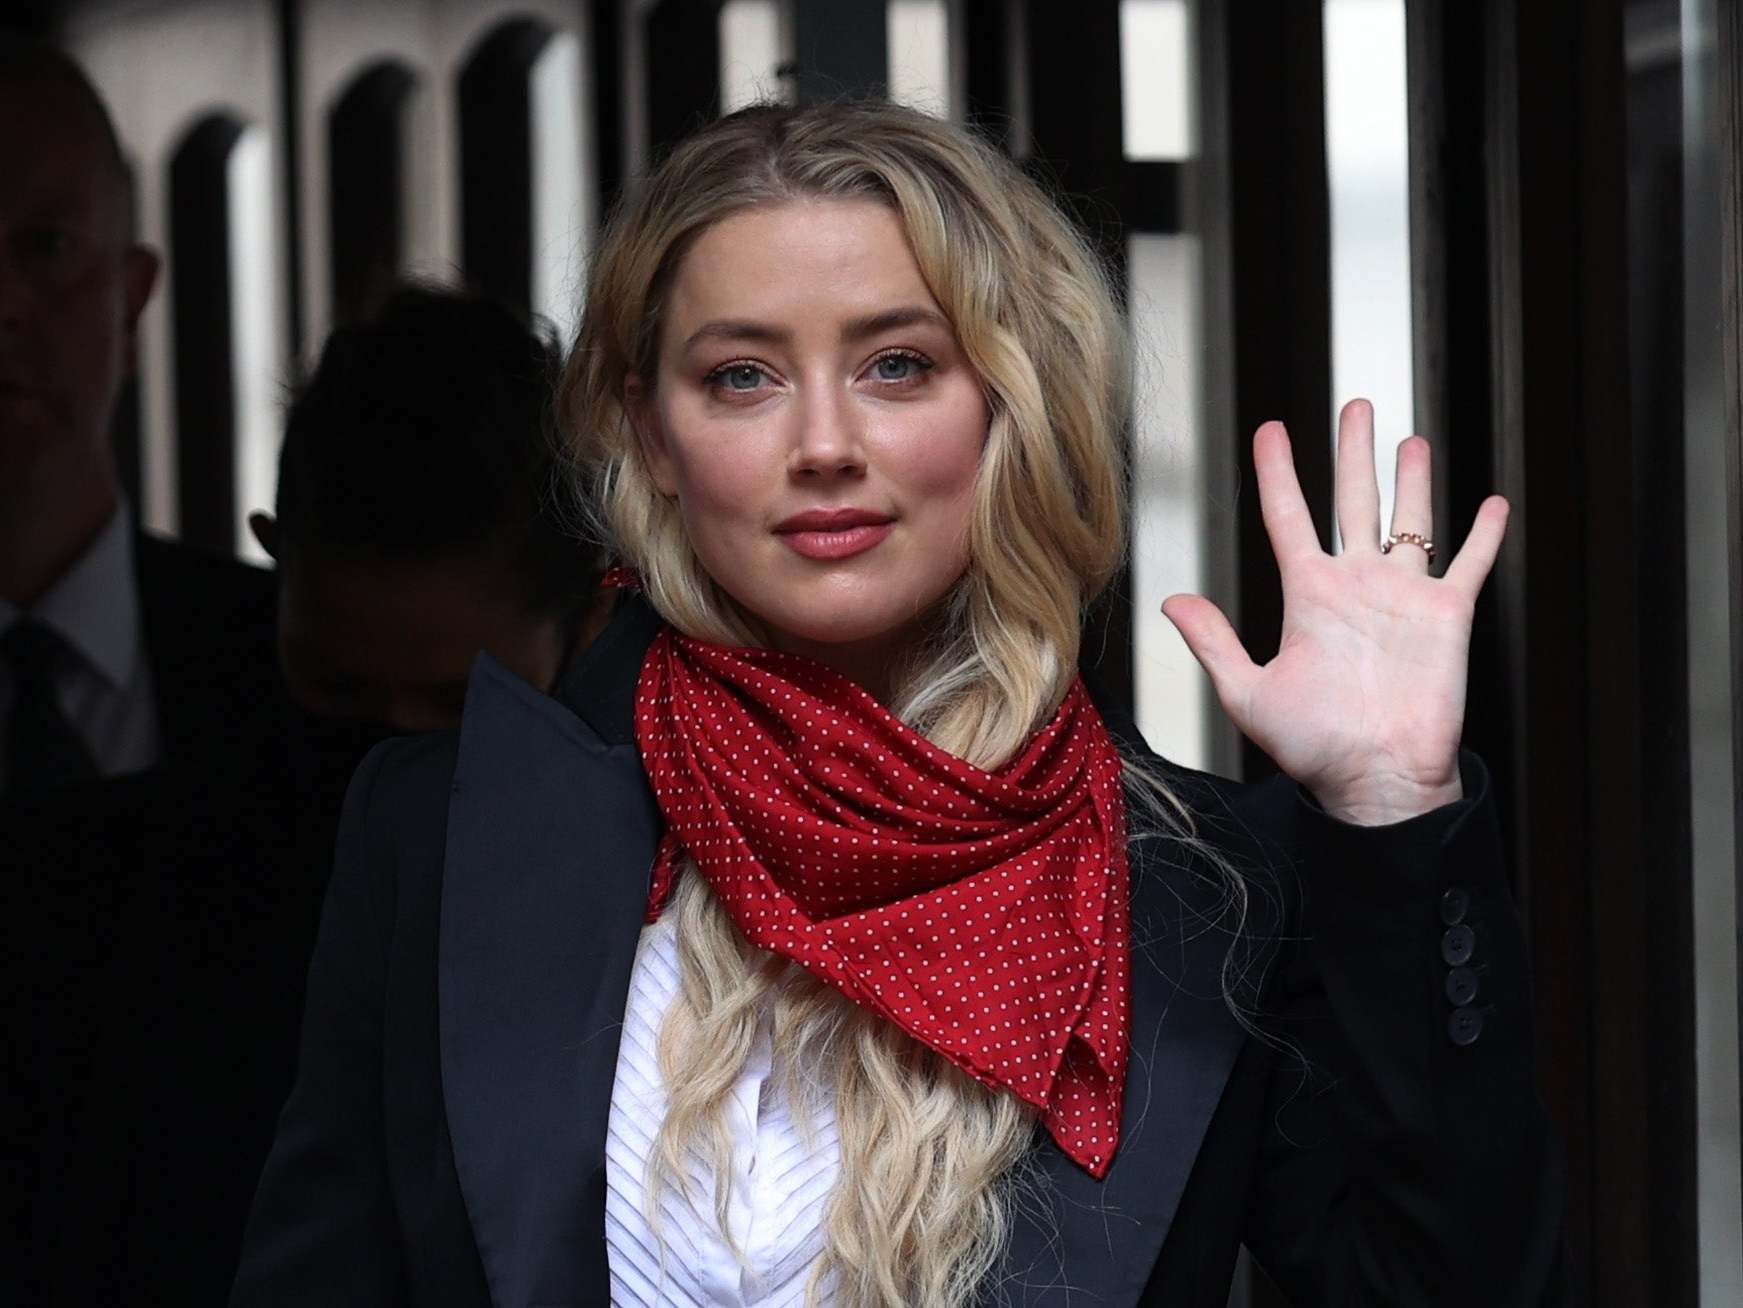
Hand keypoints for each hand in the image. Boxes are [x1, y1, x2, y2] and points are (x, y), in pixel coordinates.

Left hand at [1161, 400, 1508, 825]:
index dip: (1278, 471)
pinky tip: (1491, 502)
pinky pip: (1467, 564)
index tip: (1270, 429)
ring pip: (1408, 519)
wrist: (1375, 780)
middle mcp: (1355, 584)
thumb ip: (1213, 643)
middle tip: (1355, 406)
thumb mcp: (1249, 693)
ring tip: (1408, 437)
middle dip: (1353, 452)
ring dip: (1410, 479)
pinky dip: (1481, 534)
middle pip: (1352, 500)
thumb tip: (1172, 600)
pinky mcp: (1447, 616)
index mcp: (1308, 595)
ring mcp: (1403, 596)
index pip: (1288, 516)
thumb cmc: (1313, 747)